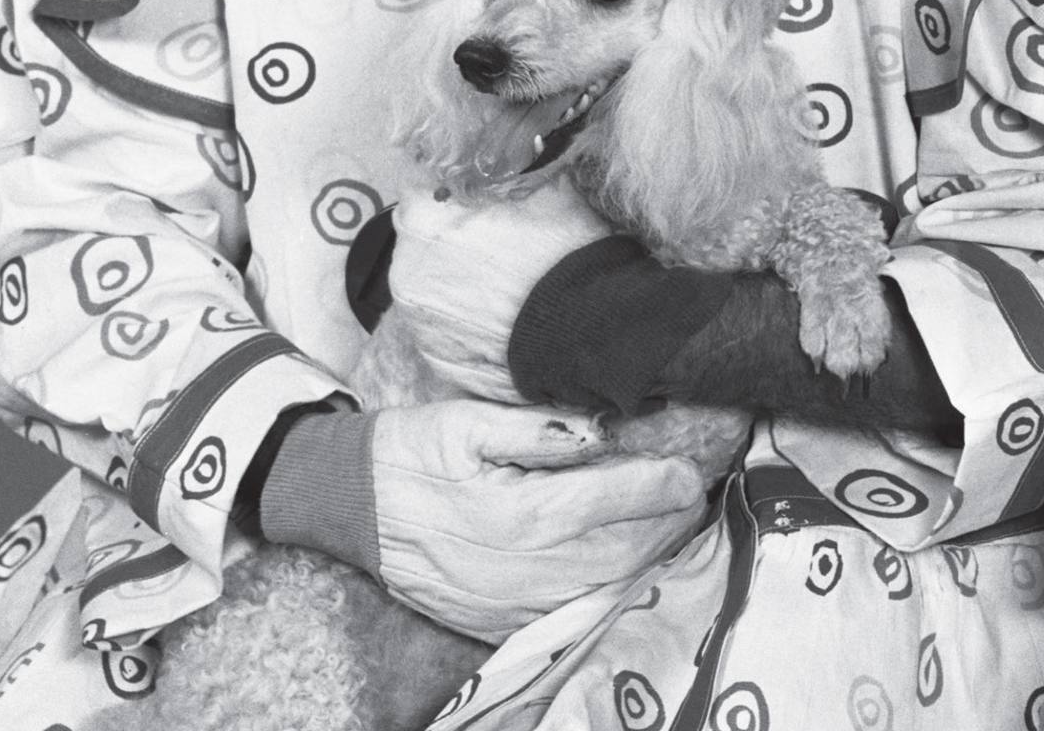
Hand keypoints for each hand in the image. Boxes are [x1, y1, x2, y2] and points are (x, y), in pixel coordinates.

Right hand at [371, 396, 706, 635]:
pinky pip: (571, 615)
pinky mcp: (499, 624)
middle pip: (622, 552)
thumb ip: (540, 427)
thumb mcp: (469, 418)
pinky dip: (608, 591)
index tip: (689, 470)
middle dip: (666, 524)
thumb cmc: (414, 452)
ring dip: (646, 560)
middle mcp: (522, 570)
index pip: (614, 500)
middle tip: (690, 495)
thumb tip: (602, 430)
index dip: (661, 485)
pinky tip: (625, 564)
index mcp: (519, 512)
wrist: (353, 506)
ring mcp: (512, 606)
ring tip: (671, 526)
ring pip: (604, 590)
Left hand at [384, 178, 609, 404]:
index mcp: (423, 219)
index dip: (453, 188)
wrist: (582, 331)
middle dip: (447, 233)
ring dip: (451, 276)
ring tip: (499, 281)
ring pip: (428, 282)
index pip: (422, 187)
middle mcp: (405, 270)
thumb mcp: (542, 186)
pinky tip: (496, 314)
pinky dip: (460, 317)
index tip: (480, 197)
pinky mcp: (433, 358)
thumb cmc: (561, 252)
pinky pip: (440, 324)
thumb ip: (508, 170)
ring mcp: (416, 320)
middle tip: (493, 238)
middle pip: (419, 236)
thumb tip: (510, 155)